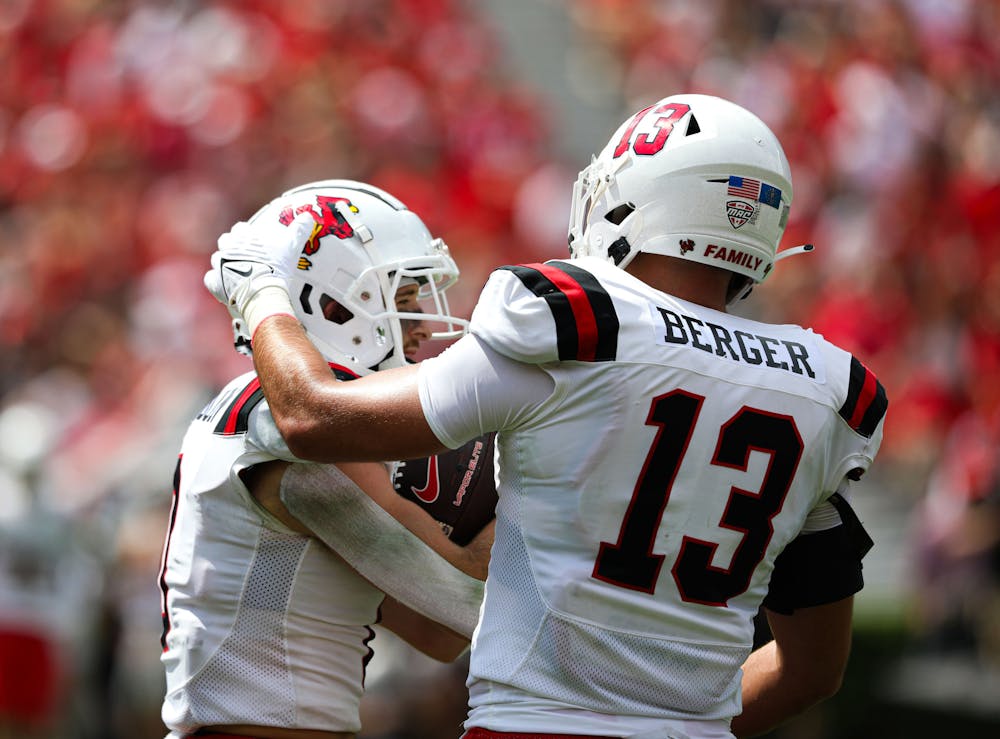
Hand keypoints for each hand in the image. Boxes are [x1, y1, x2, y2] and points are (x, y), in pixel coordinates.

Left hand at [204, 213, 315, 333]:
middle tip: (245, 257)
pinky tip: (227, 286)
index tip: (254, 240)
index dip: (246, 234)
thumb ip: (299, 230)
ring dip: (225, 264)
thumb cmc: (276, 266)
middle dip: (233, 247)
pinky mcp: (214, 282)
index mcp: (243, 235)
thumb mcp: (292, 245)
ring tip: (237, 272)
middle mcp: (227, 247)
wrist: (261, 291)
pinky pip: (211, 279)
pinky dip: (218, 282)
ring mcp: (219, 264)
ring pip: (217, 259)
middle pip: (226, 241)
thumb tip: (308, 216)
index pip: (240, 228)